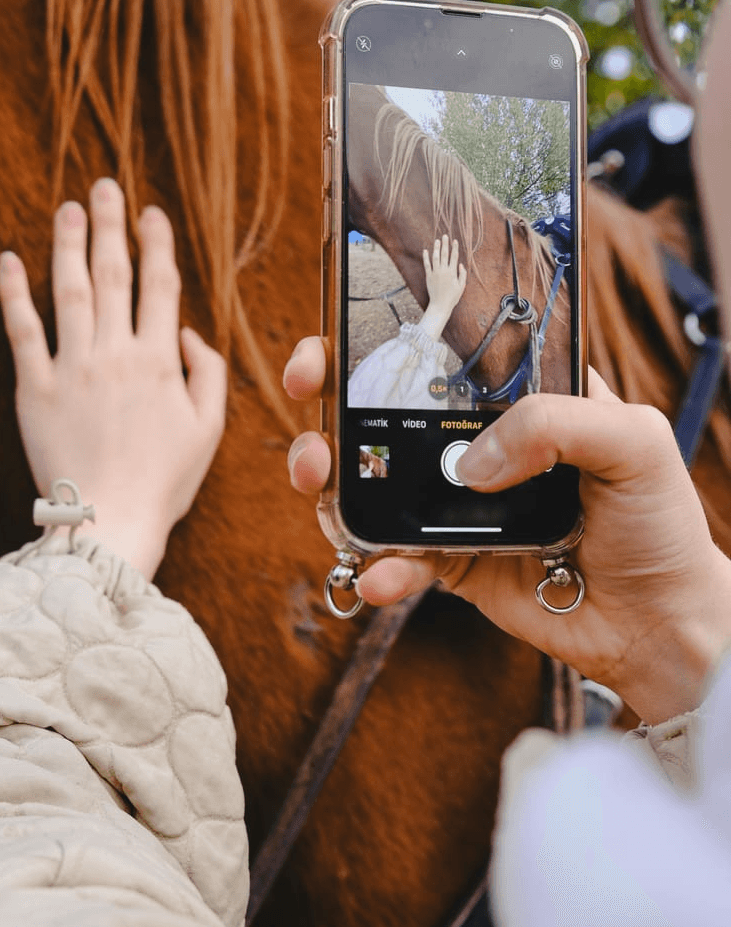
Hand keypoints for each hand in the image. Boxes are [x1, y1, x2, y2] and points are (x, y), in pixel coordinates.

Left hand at [0, 178, 226, 578]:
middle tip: (104, 187)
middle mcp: (115, 354)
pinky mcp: (34, 389)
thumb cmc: (163, 480)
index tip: (150, 213)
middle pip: (112, 275)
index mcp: (159, 361)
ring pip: (69, 290)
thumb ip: (207, 373)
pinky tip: (8, 260)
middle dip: (109, 226)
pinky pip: (21, 331)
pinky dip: (13, 294)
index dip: (156, 244)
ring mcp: (71, 368)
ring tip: (67, 208)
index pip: (160, 286)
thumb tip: (187, 332)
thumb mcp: (208, 429)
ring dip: (67, 244)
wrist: (109, 519)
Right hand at [284, 337, 730, 722]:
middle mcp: (469, 443)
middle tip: (310, 414)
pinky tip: (380, 576)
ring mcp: (450, 503)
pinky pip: (394, 557)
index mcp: (509, 397)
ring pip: (367, 483)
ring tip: (323, 492)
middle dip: (325, 410)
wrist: (658, 623)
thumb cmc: (657, 521)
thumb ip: (553, 424)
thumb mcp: (631, 441)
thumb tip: (468, 464)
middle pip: (376, 412)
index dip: (371, 345)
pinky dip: (378, 567)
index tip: (330, 352)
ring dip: (330, 485)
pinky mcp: (445, 560)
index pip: (430, 353)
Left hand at [418, 235, 465, 340]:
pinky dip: (426, 257)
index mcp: (452, 272)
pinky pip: (427, 265)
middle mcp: (443, 271)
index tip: (454, 241)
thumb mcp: (461, 286)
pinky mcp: (429, 276)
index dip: (454, 248)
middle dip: (445, 244)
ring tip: (437, 240)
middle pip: (444, 254)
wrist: (440, 305)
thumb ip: (462, 275)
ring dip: (436, 248)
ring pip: (435, 257)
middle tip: (445, 236)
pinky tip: (425, 250)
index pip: (454, 257)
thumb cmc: (452, 297)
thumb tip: (461, 264)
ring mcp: (435, 273)